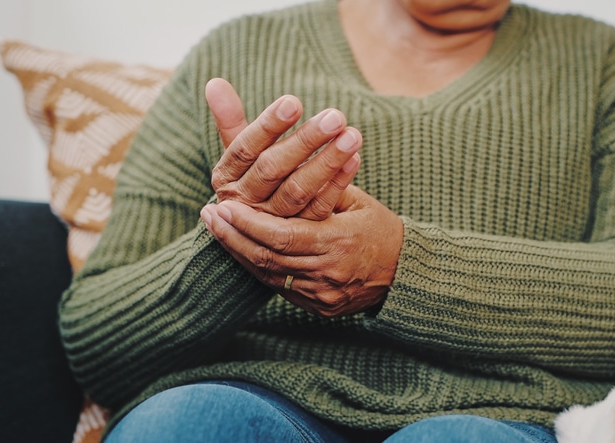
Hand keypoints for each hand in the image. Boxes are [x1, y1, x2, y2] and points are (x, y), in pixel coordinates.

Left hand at [200, 186, 403, 316]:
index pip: (280, 235)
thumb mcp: (356, 201)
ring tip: (217, 230)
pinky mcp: (318, 306)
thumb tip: (286, 159)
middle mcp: (326, 273)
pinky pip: (279, 287)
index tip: (222, 205)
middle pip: (266, 258)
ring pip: (267, 275)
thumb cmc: (381, 228)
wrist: (406, 273)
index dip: (247, 223)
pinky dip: (257, 267)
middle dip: (233, 236)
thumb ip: (321, 187)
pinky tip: (241, 249)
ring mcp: (321, 294)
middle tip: (208, 216)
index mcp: (337, 242)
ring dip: (239, 251)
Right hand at [205, 78, 361, 219]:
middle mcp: (245, 203)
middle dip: (305, 141)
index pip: (245, 148)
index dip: (268, 125)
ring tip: (352, 134)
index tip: (293, 101)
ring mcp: (273, 222)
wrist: (265, 231)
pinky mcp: (300, 235)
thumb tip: (214, 81)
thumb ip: (229, 118)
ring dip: (328, 161)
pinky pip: (320, 208)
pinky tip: (355, 159)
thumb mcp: (241, 152)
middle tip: (335, 116)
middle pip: (273, 169)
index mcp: (227, 178)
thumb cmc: (254, 176)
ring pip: (299, 190)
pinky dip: (339, 183)